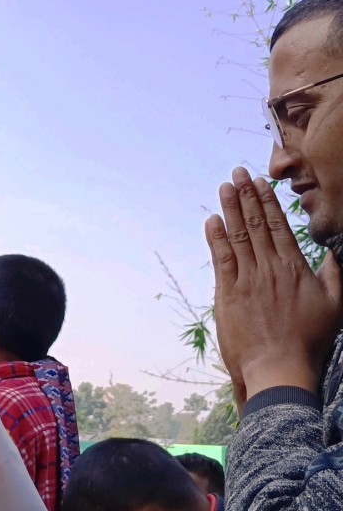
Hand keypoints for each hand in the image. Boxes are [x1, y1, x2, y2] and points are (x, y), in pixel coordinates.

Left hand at [205, 167, 342, 411]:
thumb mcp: (335, 305)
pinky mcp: (228, 293)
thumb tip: (336, 250)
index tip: (259, 183)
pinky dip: (216, 238)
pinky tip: (212, 220)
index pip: (279, 226)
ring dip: (230, 209)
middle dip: (245, 196)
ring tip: (224, 187)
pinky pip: (221, 258)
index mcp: (295, 268)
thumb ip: (335, 274)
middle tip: (237, 173)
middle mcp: (270, 268)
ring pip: (238, 236)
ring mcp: (247, 279)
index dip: (267, 202)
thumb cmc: (310, 341)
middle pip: (257, 224)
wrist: (280, 368)